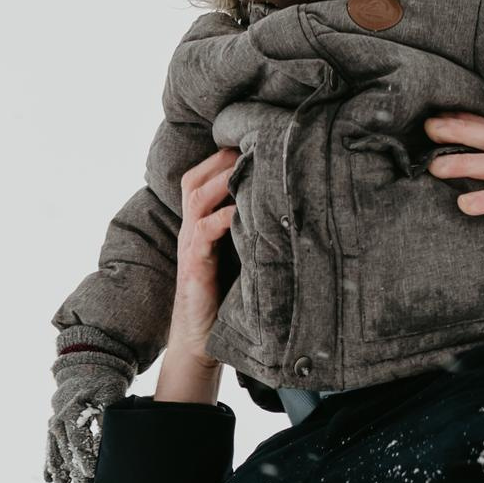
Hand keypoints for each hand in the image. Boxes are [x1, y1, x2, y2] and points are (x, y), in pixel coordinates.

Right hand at [44, 355, 130, 482]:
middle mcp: (59, 418)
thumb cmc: (102, 387)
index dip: (84, 456)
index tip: (91, 472)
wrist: (83, 376)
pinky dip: (49, 464)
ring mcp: (54, 426)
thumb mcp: (109, 394)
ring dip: (59, 470)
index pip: (78, 437)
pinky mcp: (53, 432)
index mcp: (73, 409)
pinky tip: (49, 479)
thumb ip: (107, 415)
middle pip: (66, 449)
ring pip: (55, 451)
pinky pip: (49, 449)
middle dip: (74, 469)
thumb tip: (106, 440)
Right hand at [155, 147, 240, 402]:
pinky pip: (204, 231)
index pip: (203, 177)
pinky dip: (224, 217)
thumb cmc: (226, 299)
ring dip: (222, 179)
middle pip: (195, 177)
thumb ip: (253, 230)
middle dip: (221, 159)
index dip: (222, 157)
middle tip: (252, 146)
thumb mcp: (241, 256)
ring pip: (196, 196)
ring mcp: (190, 246)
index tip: (253, 141)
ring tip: (248, 167)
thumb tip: (293, 206)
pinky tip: (244, 211)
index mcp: (201, 224)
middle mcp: (192, 229)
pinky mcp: (194, 266)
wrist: (202, 342)